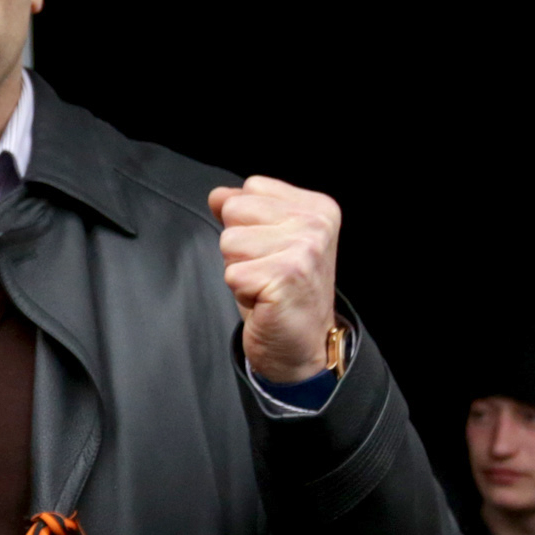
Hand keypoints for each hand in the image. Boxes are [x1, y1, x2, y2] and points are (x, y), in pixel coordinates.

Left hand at [208, 177, 340, 384]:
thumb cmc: (283, 294)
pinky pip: (231, 273)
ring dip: (239, 270)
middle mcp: (316, 224)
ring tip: (265, 286)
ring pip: (229, 242)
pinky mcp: (285, 276)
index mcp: (317, 208)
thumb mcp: (267, 241)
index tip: (273, 251)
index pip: (251, 188)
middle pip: (235, 210)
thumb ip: (245, 210)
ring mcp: (303, 249)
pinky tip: (264, 301)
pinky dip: (240, 292)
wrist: (303, 347)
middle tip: (266, 272)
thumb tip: (217, 194)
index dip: (248, 223)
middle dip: (239, 246)